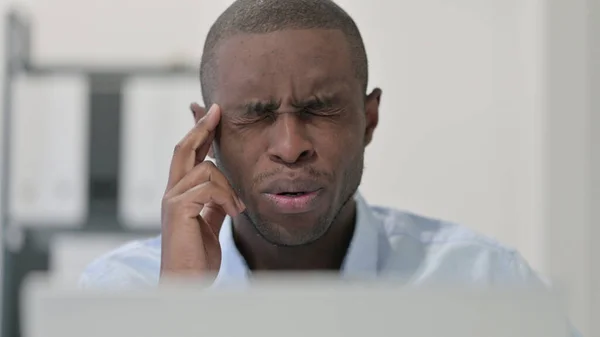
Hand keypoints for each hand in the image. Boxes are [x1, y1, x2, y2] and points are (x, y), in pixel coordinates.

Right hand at [160, 103, 244, 281]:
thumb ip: (215, 206)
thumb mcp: (210, 224)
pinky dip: (226, 197)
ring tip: (237, 208)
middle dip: (201, 127)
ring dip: (229, 186)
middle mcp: (172, 193)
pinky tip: (233, 212)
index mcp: (180, 195)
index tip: (212, 115)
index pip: (188, 156)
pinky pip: (209, 187)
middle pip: (184, 149)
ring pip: (206, 170)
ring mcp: (172, 200)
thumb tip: (227, 193)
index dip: (198, 134)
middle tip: (216, 110)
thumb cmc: (197, 258)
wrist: (187, 283)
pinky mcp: (178, 209)